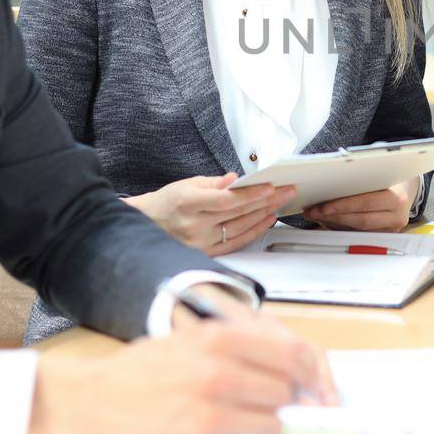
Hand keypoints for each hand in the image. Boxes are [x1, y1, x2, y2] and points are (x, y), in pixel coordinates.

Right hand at [27, 301, 335, 433]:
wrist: (96, 401)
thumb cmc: (148, 368)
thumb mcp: (195, 337)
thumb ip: (246, 346)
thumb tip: (302, 369)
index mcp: (220, 339)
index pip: (293, 357)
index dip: (315, 376)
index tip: (322, 390)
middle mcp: (219, 375)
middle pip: (286, 393)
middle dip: (284, 400)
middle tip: (269, 401)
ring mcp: (211, 414)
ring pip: (272, 425)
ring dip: (264, 424)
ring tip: (238, 416)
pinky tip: (216, 432)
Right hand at [127, 175, 294, 253]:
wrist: (147, 225)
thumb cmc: (166, 202)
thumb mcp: (186, 184)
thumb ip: (213, 183)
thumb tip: (236, 180)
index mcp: (187, 203)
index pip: (227, 199)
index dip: (251, 194)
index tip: (271, 187)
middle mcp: (194, 225)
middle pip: (238, 213)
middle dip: (267, 200)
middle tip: (286, 191)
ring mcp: (200, 242)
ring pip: (240, 227)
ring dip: (264, 214)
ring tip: (281, 203)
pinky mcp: (205, 253)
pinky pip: (236, 242)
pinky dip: (254, 231)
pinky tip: (267, 220)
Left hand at [302, 178, 417, 231]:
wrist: (409, 187)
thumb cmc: (393, 177)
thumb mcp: (381, 172)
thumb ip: (362, 179)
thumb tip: (332, 186)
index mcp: (397, 198)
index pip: (366, 204)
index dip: (343, 206)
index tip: (324, 206)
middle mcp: (397, 216)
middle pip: (361, 220)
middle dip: (334, 216)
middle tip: (314, 212)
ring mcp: (392, 229)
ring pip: (358, 230)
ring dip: (334, 224)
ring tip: (317, 216)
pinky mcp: (385, 235)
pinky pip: (360, 234)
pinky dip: (342, 228)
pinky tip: (328, 222)